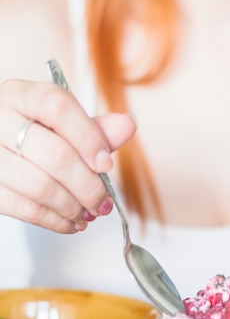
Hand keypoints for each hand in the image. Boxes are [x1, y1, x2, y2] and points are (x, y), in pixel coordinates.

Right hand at [0, 78, 136, 232]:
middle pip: (55, 155)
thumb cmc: (30, 136)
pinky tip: (70, 222)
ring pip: (40, 187)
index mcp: (22, 96)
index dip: (89, 138)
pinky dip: (56, 221)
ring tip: (89, 213)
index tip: (107, 165)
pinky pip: (26, 209)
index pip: (58, 107)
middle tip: (103, 202)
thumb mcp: (59, 125)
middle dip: (88, 186)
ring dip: (73, 207)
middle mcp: (0, 119)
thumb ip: (93, 128)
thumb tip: (128, 125)